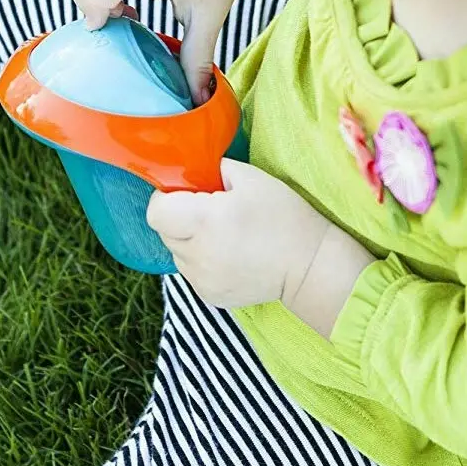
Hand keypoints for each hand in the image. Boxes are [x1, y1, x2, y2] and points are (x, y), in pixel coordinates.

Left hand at [147, 158, 332, 309]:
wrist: (309, 265)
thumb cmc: (283, 216)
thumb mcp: (250, 178)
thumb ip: (212, 169)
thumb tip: (190, 172)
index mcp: (204, 220)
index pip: (156, 212)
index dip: (166, 199)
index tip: (187, 194)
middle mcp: (197, 254)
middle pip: (164, 232)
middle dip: (178, 218)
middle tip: (209, 212)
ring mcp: (201, 280)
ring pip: (176, 253)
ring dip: (189, 240)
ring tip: (222, 235)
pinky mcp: (208, 296)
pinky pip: (190, 272)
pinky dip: (201, 261)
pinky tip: (228, 255)